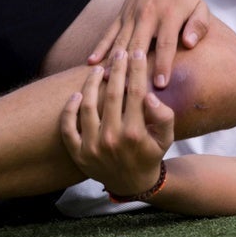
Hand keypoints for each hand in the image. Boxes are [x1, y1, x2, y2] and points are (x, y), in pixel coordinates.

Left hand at [61, 49, 174, 195]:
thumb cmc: (151, 154)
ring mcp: (92, 147)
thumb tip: (148, 95)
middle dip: (116, 70)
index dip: (136, 70)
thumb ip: (163, 116)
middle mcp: (112, 139)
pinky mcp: (78, 153)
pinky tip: (76, 95)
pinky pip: (68, 128)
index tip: (136, 54)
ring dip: (91, 85)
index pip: (135, 93)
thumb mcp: (167, 138)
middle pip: (111, 95)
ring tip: (98, 69)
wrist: (132, 184)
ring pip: (87, 107)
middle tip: (118, 53)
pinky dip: (69, 110)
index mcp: (135, 133)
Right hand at [88, 0, 210, 87]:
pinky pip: (109, 32)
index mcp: (170, 16)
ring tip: (107, 81)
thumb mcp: (200, 8)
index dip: (163, 64)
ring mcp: (132, 15)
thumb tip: (190, 44)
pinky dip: (100, 47)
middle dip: (134, 68)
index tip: (161, 84)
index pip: (166, 44)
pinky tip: (91, 62)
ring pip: (121, 41)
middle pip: (139, 45)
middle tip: (129, 90)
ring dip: (114, 61)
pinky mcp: (122, 14)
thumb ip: (199, 25)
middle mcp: (148, 15)